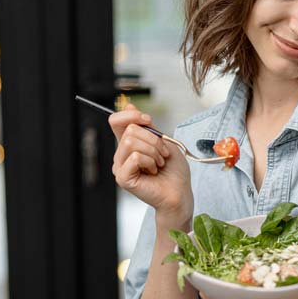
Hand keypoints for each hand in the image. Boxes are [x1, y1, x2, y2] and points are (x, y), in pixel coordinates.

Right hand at [109, 105, 192, 223]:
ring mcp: (120, 167)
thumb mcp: (163, 141)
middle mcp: (121, 155)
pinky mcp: (122, 178)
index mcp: (129, 145)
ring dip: (153, 151)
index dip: (131, 115)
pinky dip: (149, 161)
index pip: (117, 121)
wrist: (180, 193)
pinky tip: (153, 171)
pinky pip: (134, 157)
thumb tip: (129, 106)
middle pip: (130, 129)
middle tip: (162, 155)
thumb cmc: (174, 171)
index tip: (148, 120)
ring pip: (131, 142)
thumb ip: (146, 126)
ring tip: (159, 163)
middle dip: (153, 140)